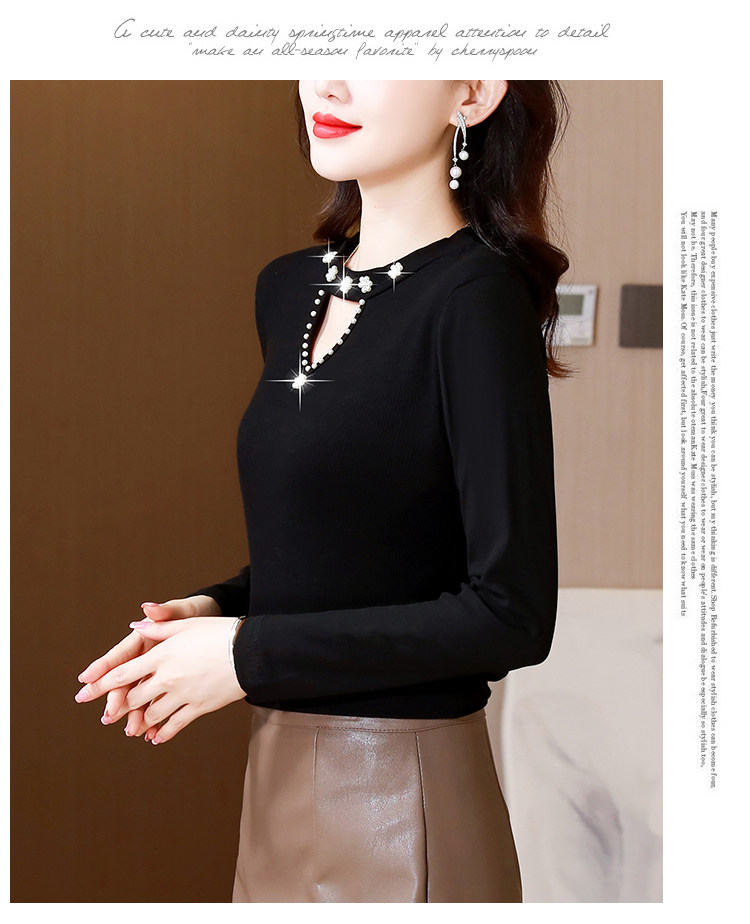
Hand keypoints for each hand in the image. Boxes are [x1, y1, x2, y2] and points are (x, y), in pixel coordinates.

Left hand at [74, 616, 244, 743]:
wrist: (250, 652)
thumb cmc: (220, 632)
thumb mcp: (188, 623)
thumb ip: (160, 626)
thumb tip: (137, 625)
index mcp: (161, 655)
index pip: (122, 673)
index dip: (100, 684)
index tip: (83, 694)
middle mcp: (167, 677)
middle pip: (133, 696)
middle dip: (120, 706)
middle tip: (110, 714)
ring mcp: (182, 695)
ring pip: (151, 714)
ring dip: (139, 721)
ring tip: (134, 727)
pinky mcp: (198, 708)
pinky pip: (174, 725)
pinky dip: (162, 733)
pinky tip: (155, 738)